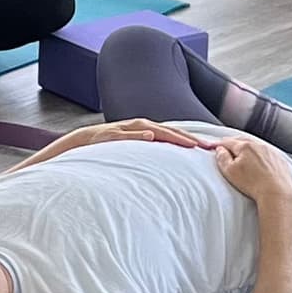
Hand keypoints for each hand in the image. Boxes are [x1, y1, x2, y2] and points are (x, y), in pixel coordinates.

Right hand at [61, 117, 207, 151]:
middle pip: (168, 131)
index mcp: (146, 131)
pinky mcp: (111, 135)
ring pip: (152, 129)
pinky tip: (150, 136)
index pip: (173, 135)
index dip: (191, 140)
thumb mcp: (133, 152)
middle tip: (207, 146)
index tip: (210, 149)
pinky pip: (127, 135)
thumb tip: (171, 166)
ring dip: (171, 135)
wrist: (80, 142)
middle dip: (188, 138)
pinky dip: (139, 135)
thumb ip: (149, 154)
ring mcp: (126, 129)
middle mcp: (139, 127)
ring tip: (188, 142)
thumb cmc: (109, 149)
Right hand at [205, 135, 291, 210]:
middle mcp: (259, 146)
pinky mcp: (280, 160)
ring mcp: (271, 152)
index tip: (213, 147)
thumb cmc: (253, 184)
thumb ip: (222, 158)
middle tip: (226, 148)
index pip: (228, 141)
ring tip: (242, 156)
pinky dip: (260, 156)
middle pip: (242, 141)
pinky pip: (267, 154)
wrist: (277, 193)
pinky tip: (258, 164)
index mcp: (245, 146)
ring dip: (248, 149)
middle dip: (233, 144)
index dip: (218, 144)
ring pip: (256, 146)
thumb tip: (220, 150)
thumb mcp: (230, 172)